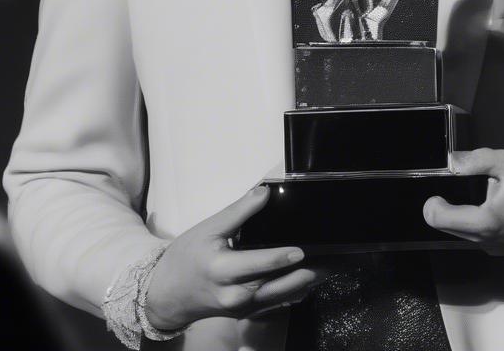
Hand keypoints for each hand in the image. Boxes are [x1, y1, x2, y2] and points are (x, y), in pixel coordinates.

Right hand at [144, 186, 327, 329]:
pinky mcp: (249, 312)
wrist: (166, 295)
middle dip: (310, 271)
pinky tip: (315, 277)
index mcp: (224, 271)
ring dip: (311, 281)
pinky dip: (298, 289)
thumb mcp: (207, 229)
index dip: (282, 257)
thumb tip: (264, 191)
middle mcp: (237, 295)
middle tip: (337, 257)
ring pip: (284, 295)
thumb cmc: (186, 259)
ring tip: (335, 265)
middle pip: (280, 284)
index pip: (258, 264)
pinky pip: (278, 302)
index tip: (302, 249)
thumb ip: (238, 211)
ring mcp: (245, 308)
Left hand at [422, 149, 503, 257]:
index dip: (432, 205)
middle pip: (448, 228)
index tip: (438, 192)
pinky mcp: (502, 253)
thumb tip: (450, 162)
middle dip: (449, 208)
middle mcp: (486, 241)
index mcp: (486, 221)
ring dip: (464, 216)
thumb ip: (477, 160)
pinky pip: (478, 238)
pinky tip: (495, 208)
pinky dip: (478, 224)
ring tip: (486, 196)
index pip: (439, 220)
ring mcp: (495, 250)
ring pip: (463, 234)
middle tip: (466, 187)